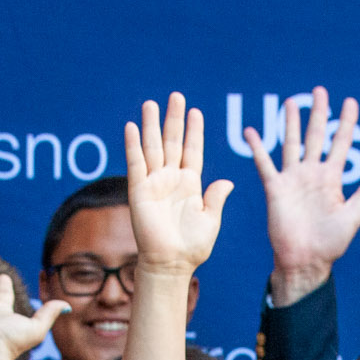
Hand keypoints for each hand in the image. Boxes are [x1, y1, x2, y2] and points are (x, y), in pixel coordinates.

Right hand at [125, 94, 233, 276]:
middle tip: (176, 96)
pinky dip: (133, 145)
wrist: (170, 264)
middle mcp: (171, 179)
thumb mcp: (210, 220)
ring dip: (152, 125)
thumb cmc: (192, 247)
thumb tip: (228, 181)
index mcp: (191, 184)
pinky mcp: (139, 190)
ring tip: (151, 104)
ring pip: (153, 147)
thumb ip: (216, 198)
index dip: (194, 132)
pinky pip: (135, 163)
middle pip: (173, 142)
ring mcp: (154, 183)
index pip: (192, 151)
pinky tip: (131, 127)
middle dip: (174, 119)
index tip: (196, 112)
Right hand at [252, 87, 359, 305]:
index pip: (341, 143)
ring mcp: (293, 180)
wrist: (305, 260)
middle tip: (320, 91)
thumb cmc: (331, 244)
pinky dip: (258, 148)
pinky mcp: (275, 189)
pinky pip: (264, 164)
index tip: (351, 102)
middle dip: (319, 114)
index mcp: (332, 179)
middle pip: (316, 136)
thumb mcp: (352, 217)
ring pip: (292, 144)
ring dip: (292, 123)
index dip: (346, 123)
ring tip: (292, 103)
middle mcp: (312, 175)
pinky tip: (251, 131)